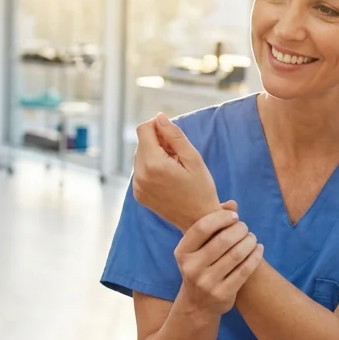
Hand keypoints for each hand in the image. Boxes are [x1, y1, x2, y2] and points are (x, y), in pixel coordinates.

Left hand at [132, 114, 219, 229]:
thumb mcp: (193, 158)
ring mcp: (137, 186)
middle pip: (141, 143)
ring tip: (174, 168)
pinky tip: (168, 178)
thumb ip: (174, 135)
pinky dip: (152, 169)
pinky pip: (140, 171)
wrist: (199, 222)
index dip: (157, 127)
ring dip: (155, 155)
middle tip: (178, 156)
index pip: (143, 129)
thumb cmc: (201, 189)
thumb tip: (158, 117)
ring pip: (140, 157)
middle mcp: (140, 175)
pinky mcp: (138, 194)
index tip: (172, 137)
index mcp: (153, 164)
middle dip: (157, 143)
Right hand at [174, 202, 264, 317]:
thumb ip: (211, 224)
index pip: (202, 228)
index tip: (234, 216)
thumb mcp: (197, 248)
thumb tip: (232, 204)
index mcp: (182, 253)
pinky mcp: (223, 294)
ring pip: (236, 255)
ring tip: (252, 238)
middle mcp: (191, 268)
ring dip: (249, 242)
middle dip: (240, 229)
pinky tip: (258, 249)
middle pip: (223, 240)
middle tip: (245, 228)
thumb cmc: (200, 266)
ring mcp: (207, 283)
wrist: (197, 304)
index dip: (221, 218)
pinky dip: (255, 256)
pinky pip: (245, 270)